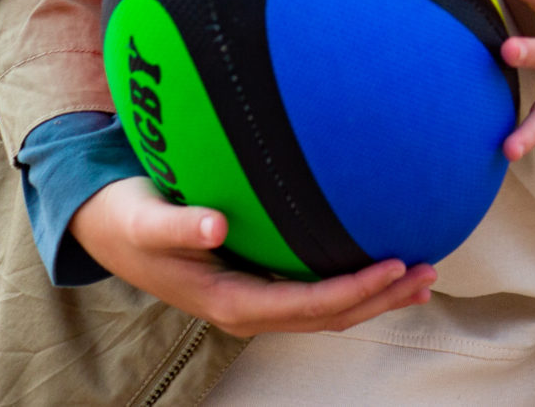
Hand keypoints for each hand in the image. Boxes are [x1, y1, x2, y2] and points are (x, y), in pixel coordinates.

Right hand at [69, 176, 435, 334]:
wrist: (105, 226)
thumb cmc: (127, 217)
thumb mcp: (145, 219)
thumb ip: (178, 224)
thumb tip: (216, 223)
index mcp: (227, 300)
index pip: (305, 304)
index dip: (352, 290)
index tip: (393, 265)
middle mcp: (246, 308)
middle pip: (327, 317)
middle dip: (379, 299)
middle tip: (429, 274)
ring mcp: (253, 299)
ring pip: (326, 310)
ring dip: (374, 296)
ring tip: (422, 276)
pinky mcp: (257, 283)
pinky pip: (313, 292)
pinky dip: (352, 284)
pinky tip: (381, 265)